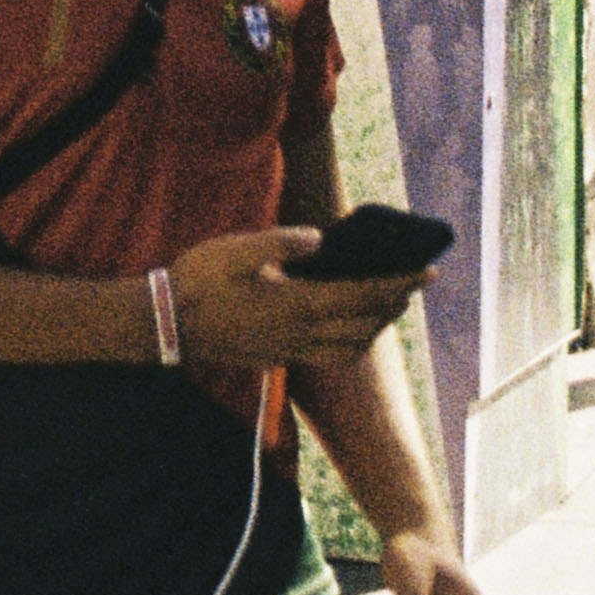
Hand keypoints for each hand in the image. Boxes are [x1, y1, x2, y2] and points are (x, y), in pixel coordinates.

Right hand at [169, 226, 431, 376]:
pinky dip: (352, 342)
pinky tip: (349, 327)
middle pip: (365, 324)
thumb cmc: (199, 280)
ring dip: (377, 326)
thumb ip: (281, 243)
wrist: (167, 323)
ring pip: (352, 346)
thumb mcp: (237, 250)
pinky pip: (330, 355)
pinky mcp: (279, 356)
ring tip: (387, 304)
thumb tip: (321, 238)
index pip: (362, 295)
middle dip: (396, 303)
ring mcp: (290, 349)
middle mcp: (300, 332)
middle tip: (414, 283)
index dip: (399, 284)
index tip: (427, 271)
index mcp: (296, 303)